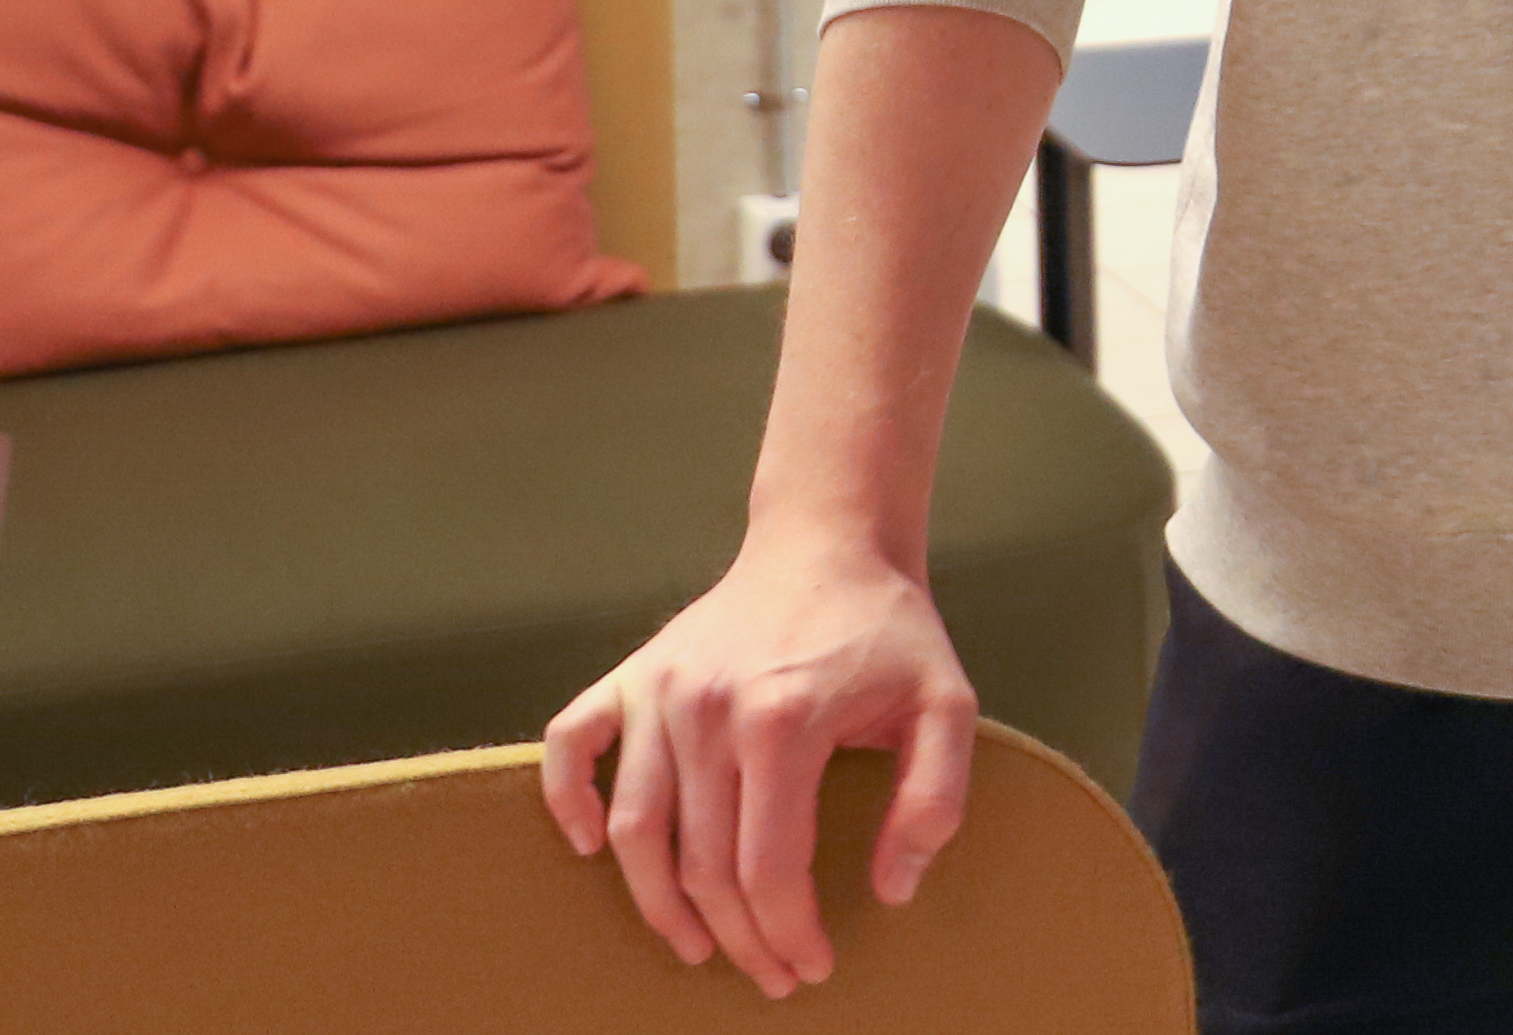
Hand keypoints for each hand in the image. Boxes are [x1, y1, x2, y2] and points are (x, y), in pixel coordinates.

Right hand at [541, 528, 976, 997]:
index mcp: (783, 720)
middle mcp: (708, 708)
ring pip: (634, 827)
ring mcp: (660, 689)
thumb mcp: (946, 706)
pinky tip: (586, 847)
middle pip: (701, 864)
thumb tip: (890, 889)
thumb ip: (933, 800)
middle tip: (771, 974)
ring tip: (694, 945)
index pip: (767, 868)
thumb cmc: (886, 630)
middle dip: (737, 938)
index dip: (788, 934)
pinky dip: (566, 799)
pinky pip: (571, 743)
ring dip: (657, 903)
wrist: (828, 539)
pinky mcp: (633, 673)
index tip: (812, 966)